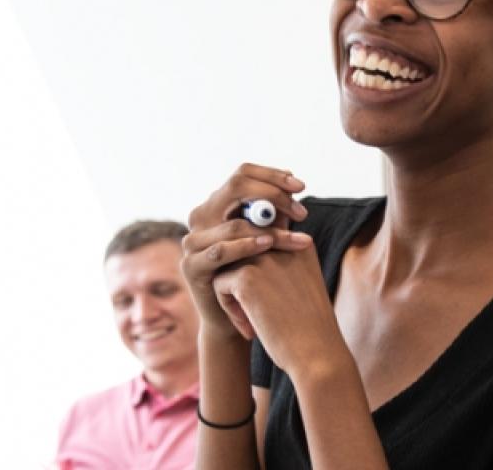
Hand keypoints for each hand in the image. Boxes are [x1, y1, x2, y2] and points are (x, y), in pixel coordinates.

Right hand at [181, 164, 310, 340]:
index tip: (300, 186)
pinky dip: (247, 246)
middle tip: (301, 211)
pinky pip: (221, 251)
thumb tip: (293, 185)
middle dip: (273, 196)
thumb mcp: (266, 239)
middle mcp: (200, 217)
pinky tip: (268, 246)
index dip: (272, 175)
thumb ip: (273, 215)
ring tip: (295, 238)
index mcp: (217, 205)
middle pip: (235, 188)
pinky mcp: (191, 266)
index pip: (242, 175)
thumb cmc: (257, 274)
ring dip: (269, 229)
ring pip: (234, 223)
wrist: (239, 317)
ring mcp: (192, 241)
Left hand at [213, 244, 348, 379]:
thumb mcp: (303, 286)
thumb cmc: (311, 328)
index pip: (262, 244)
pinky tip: (249, 328)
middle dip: (243, 281)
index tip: (272, 300)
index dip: (259, 271)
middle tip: (259, 314)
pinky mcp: (246, 277)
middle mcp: (282, 245)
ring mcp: (264, 258)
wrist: (318, 353)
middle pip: (243, 253)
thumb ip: (283, 268)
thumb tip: (249, 267)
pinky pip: (219, 283)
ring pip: (228, 266)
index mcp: (299, 245)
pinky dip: (229, 307)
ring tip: (252, 322)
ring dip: (234, 294)